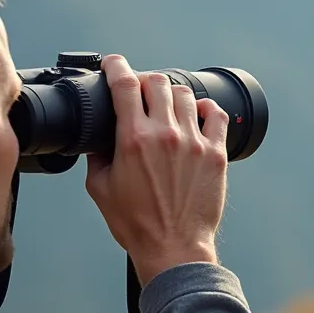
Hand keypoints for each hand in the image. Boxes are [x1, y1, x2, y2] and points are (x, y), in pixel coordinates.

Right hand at [84, 54, 229, 285]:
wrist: (173, 248)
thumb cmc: (135, 224)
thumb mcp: (100, 189)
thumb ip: (97, 156)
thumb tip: (97, 138)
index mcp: (133, 139)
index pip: (125, 84)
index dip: (116, 66)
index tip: (113, 65)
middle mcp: (165, 134)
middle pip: (157, 82)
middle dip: (144, 81)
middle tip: (140, 92)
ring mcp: (194, 142)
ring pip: (185, 95)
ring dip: (172, 94)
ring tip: (167, 105)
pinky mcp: (216, 154)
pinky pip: (217, 116)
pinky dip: (206, 108)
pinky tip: (199, 113)